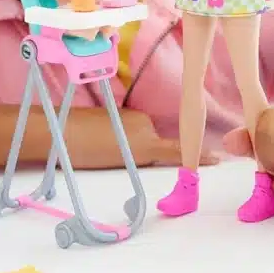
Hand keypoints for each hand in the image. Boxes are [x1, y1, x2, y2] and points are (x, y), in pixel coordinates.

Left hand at [69, 109, 222, 170]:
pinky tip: (104, 138)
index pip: (177, 150)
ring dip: (135, 142)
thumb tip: (150, 151)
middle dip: (150, 150)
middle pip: (157, 140)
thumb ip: (140, 156)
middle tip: (123, 157)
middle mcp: (144, 125)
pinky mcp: (119, 111)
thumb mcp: (117, 161)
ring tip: (107, 149)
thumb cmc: (83, 151)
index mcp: (146, 142)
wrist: (55, 129)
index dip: (198, 155)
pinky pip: (131, 126)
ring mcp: (131, 116)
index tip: (218, 158)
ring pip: (143, 133)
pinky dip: (126, 134)